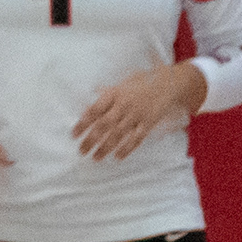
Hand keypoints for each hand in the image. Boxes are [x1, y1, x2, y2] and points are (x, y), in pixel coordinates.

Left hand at [71, 63, 205, 160]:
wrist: (168, 84)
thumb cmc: (140, 83)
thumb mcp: (120, 84)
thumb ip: (104, 95)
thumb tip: (87, 105)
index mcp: (114, 94)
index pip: (94, 111)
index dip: (83, 123)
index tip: (74, 134)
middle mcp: (124, 105)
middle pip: (104, 125)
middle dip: (91, 139)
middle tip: (81, 150)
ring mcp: (137, 115)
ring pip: (118, 134)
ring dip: (106, 147)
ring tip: (96, 157)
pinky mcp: (148, 123)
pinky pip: (136, 138)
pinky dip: (127, 148)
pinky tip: (118, 156)